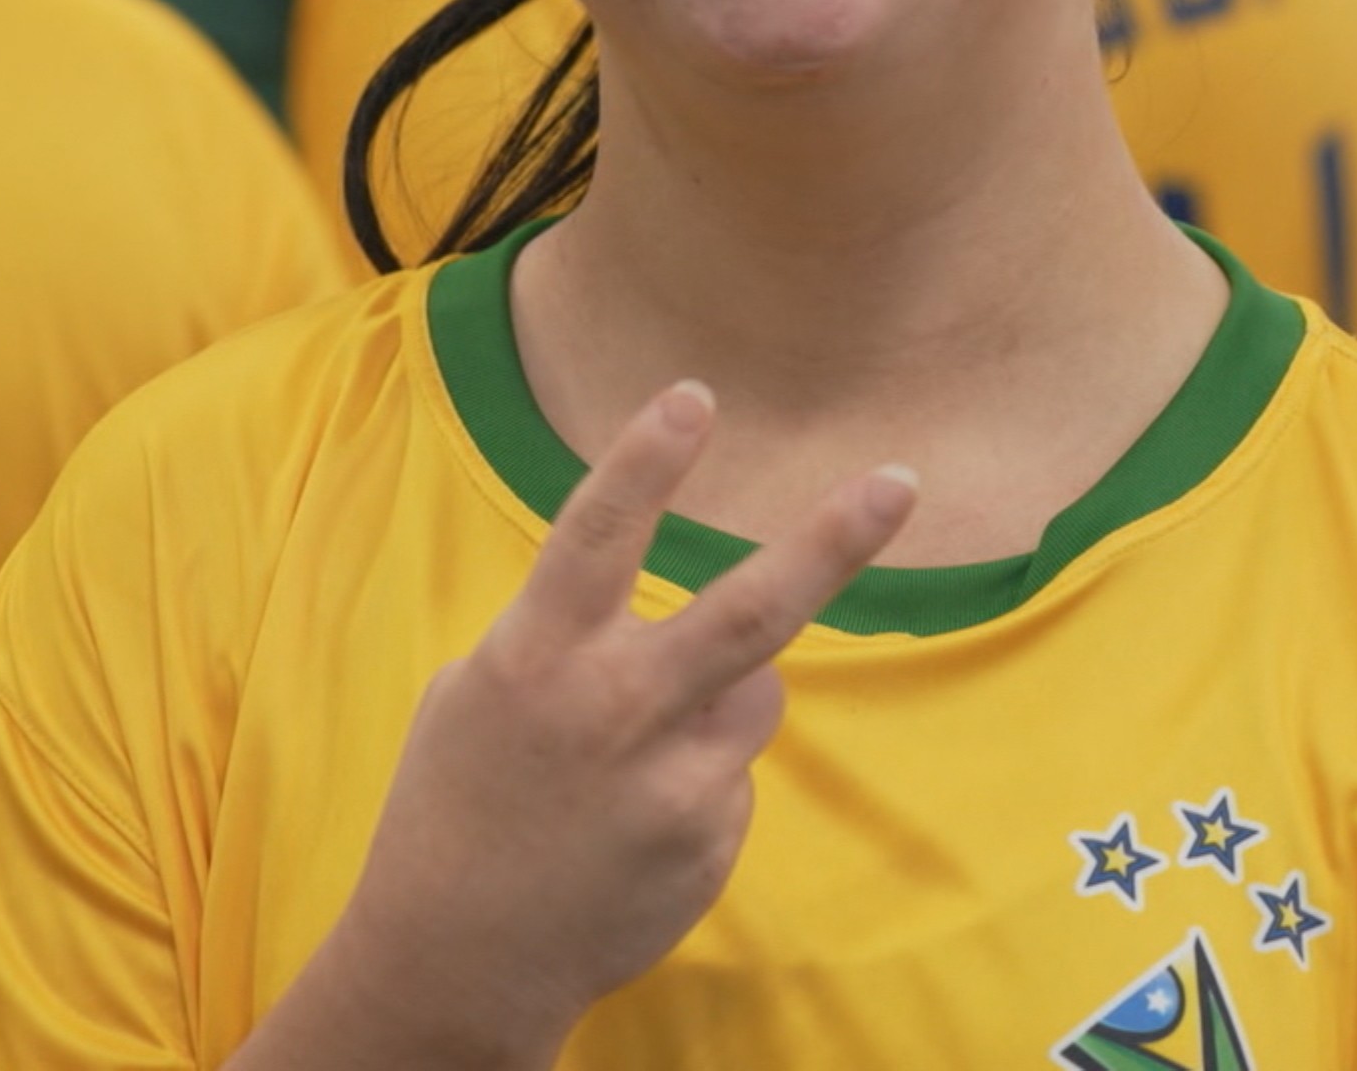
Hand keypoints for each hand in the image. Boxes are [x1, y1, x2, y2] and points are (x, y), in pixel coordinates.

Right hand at [238, 380, 915, 1070]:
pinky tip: (631, 828)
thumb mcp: (477, 697)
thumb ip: (565, 640)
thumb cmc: (456, 807)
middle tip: (901, 483)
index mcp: (538, 659)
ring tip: (634, 759)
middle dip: (833, 541)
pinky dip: (698, 781)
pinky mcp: (709, 840)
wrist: (455, 962)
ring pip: (755, 692)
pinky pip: (733, 775)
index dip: (646, 463)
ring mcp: (671, 785)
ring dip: (719, 699)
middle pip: (749, 612)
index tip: (694, 395)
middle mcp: (614, 713)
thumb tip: (648, 610)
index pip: (598, 538)